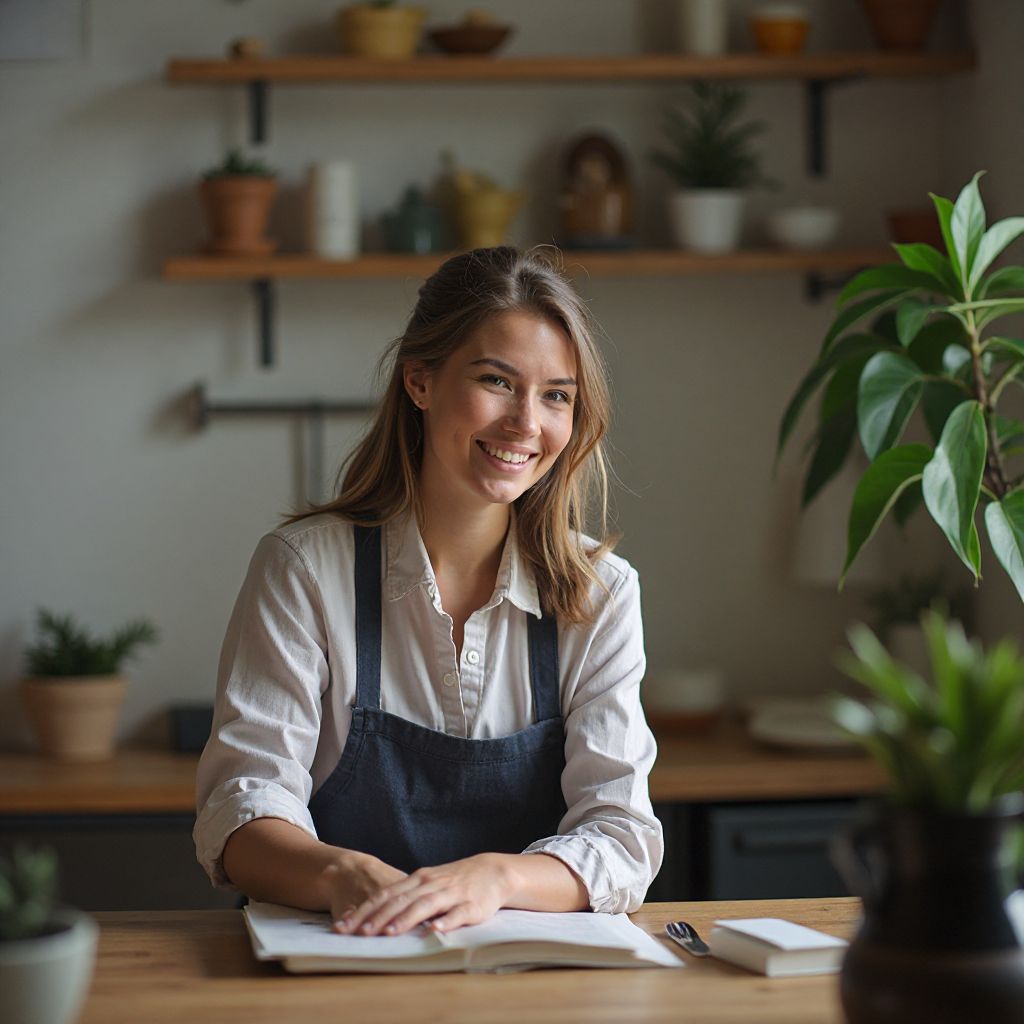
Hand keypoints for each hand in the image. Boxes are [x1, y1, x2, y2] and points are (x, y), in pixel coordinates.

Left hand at [335, 853, 512, 936]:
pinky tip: (434, 930)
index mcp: (417, 880)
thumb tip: (374, 917)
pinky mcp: (471, 905)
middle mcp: (430, 884)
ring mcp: (450, 893)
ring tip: (388, 933)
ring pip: (424, 905)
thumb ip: (405, 897)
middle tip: (358, 934)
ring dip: (405, 919)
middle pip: (399, 900)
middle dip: (377, 917)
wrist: (492, 871)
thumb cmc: (454, 881)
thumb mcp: (427, 884)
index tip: (343, 925)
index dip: (363, 910)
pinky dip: (445, 921)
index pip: (385, 894)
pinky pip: (456, 913)